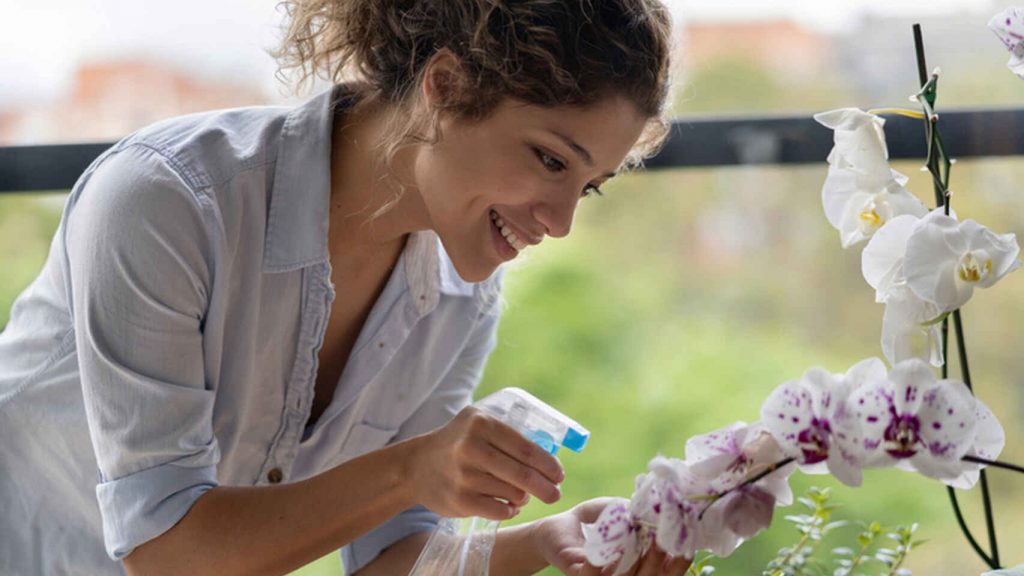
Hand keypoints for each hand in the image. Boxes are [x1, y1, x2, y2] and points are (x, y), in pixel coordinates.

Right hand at [407, 406, 564, 520]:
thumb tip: (549, 458)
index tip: (559, 474)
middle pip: (522, 474)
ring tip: (522, 495)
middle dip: (545, 487)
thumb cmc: (459, 442)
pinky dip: (510, 510)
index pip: (525, 447)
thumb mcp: (479, 422)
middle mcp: (471, 447)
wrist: (416, 466)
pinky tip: (508, 505)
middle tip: (555, 494)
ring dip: (524, 497)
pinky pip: (500, 510)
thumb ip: (510, 434)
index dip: (547, 464)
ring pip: (512, 493)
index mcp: (481, 423)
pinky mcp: (460, 500)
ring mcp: (464, 476)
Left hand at [533, 498, 690, 575]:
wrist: (560, 527)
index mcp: (641, 566)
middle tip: (660, 539)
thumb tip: (658, 507)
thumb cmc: (597, 520)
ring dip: (632, 560)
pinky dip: (599, 562)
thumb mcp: (621, 511)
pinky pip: (591, 574)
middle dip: (656, 559)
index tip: (687, 545)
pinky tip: (603, 550)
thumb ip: (638, 513)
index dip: (679, 563)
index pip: (666, 572)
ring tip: (637, 540)